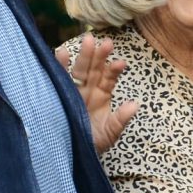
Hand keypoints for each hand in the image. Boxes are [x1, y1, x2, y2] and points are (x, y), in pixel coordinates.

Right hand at [64, 33, 136, 153]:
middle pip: (94, 68)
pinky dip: (59, 64)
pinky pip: (58, 76)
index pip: (109, 79)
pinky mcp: (58, 92)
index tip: (120, 63)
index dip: (114, 71)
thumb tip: (134, 105)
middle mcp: (88, 87)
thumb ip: (120, 120)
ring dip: (84, 55)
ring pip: (79, 69)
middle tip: (107, 43)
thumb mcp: (108, 133)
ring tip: (88, 40)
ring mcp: (73, 88)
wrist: (69, 152)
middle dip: (100, 56)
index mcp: (102, 94)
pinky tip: (60, 52)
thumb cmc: (91, 142)